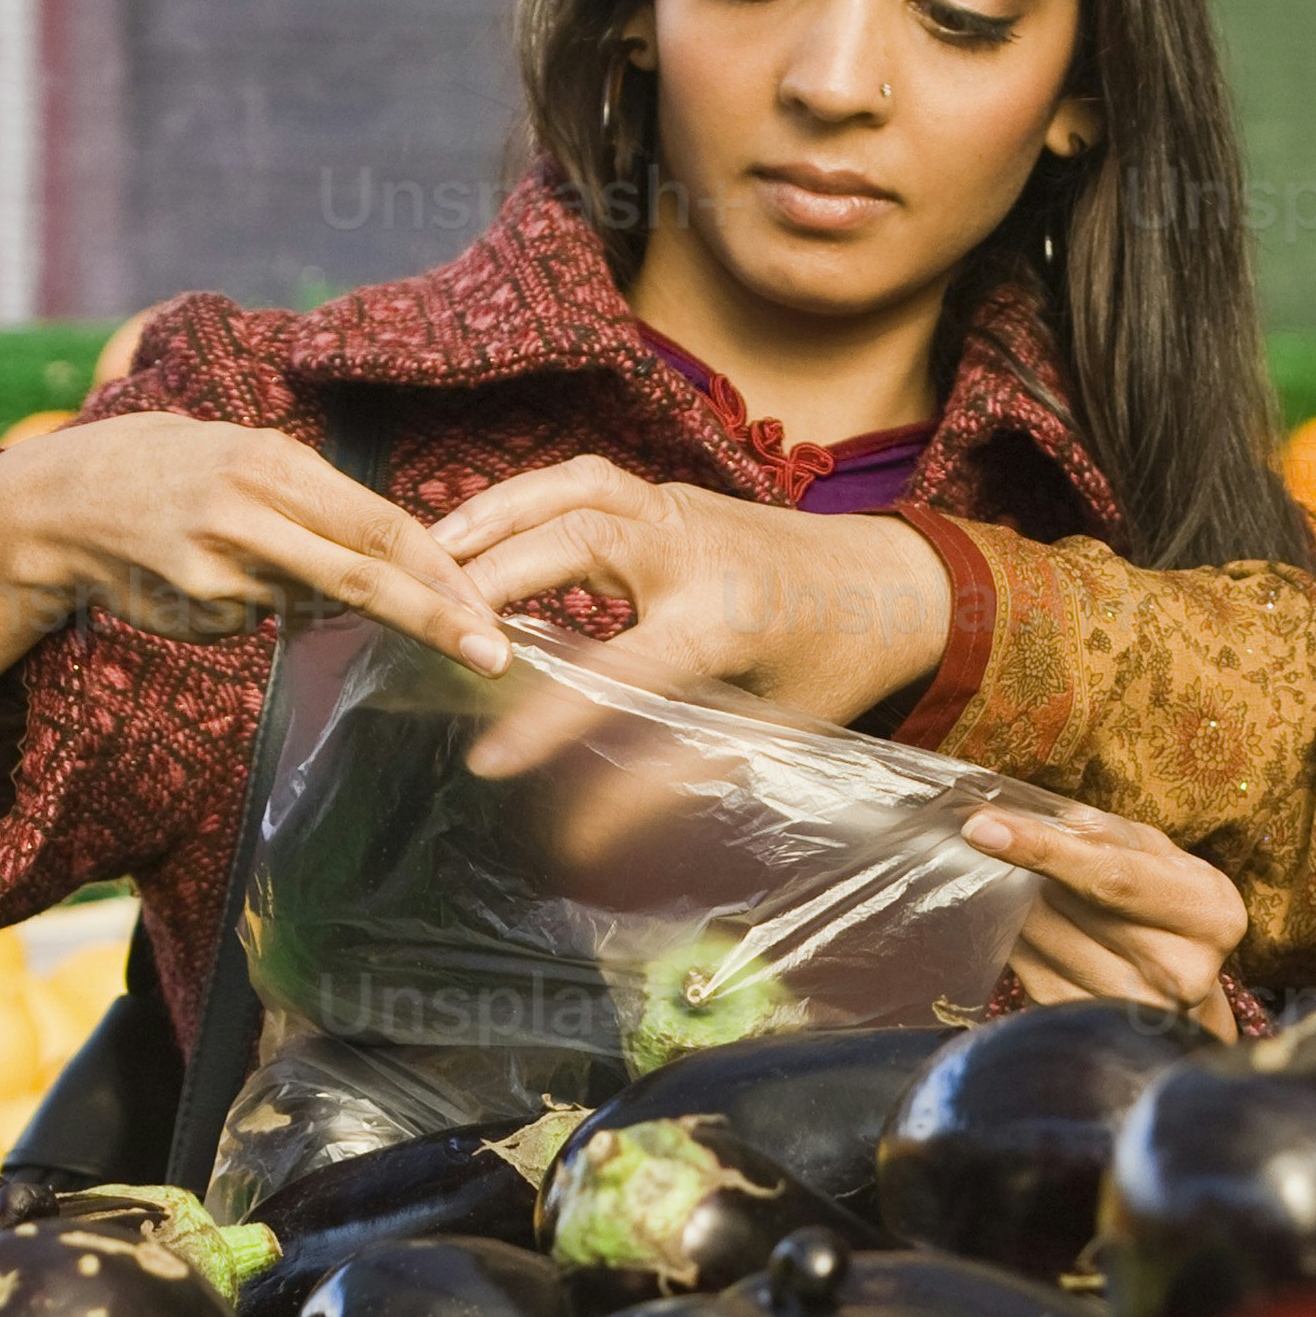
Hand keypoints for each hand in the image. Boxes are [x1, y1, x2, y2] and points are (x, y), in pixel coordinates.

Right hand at [0, 414, 517, 724]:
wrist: (49, 506)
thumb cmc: (154, 469)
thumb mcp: (231, 449)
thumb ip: (304, 494)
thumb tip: (382, 546)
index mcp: (270, 459)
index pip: (380, 521)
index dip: (442, 570)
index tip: (488, 607)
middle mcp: (250, 508)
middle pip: (366, 572)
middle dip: (438, 618)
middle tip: (494, 655)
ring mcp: (222, 566)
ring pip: (312, 603)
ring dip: (332, 608)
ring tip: (293, 581)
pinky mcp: (199, 609)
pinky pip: (259, 620)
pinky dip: (261, 609)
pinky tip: (207, 580)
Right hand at [430, 456, 953, 729]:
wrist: (892, 581)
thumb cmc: (834, 666)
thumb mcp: (772, 734)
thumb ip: (679, 776)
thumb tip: (591, 837)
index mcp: (725, 619)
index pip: (620, 671)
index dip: (550, 719)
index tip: (487, 761)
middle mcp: (695, 548)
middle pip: (575, 540)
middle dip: (494, 575)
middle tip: (423, 618)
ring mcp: (679, 506)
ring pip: (570, 488)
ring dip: (493, 517)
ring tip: (425, 557)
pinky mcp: (668, 492)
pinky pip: (581, 479)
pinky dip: (522, 497)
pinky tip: (473, 529)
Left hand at [964, 802, 1246, 1031]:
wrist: (1186, 985)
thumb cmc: (1166, 902)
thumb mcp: (1155, 854)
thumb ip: (1100, 833)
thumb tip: (1019, 817)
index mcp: (1208, 914)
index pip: (1110, 877)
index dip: (1042, 850)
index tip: (982, 829)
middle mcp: (1180, 973)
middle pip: (1063, 907)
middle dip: (1034, 875)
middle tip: (1039, 865)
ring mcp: (1134, 1011)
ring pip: (1037, 941)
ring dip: (1024, 909)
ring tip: (1049, 902)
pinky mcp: (1092, 1030)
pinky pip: (1027, 974)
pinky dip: (1023, 944)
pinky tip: (1043, 937)